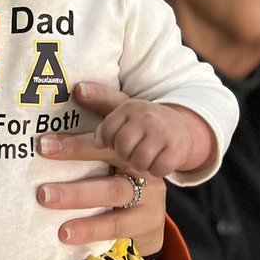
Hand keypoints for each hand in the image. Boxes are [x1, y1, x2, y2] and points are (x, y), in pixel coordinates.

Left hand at [37, 82, 166, 254]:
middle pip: (109, 178)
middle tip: (42, 194)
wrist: (174, 156)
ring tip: (60, 227)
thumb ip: (101, 104)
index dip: (73, 147)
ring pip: (115, 201)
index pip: (101, 142)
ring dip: (86, 214)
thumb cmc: (130, 140)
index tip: (43, 147)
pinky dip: (99, 233)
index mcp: (130, 141)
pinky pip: (124, 227)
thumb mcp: (122, 119)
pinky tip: (74, 239)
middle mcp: (140, 165)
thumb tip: (76, 87)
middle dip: (77, 190)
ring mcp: (148, 193)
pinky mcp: (149, 218)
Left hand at [94, 97, 215, 177]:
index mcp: (129, 107)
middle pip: (122, 147)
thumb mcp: (121, 109)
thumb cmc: (142, 123)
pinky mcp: (176, 149)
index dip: (108, 142)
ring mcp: (163, 133)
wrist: (180, 128)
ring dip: (140, 163)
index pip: (107, 131)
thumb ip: (99, 101)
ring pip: (139, 160)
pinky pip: (157, 169)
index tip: (111, 142)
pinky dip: (155, 169)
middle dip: (125, 154)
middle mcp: (147, 117)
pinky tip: (158, 159)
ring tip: (144, 154)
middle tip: (132, 149)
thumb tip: (79, 90)